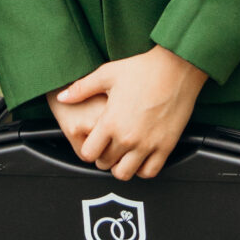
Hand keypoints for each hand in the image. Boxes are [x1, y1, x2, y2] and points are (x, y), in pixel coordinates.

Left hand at [53, 46, 206, 181]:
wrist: (177, 66)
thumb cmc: (143, 68)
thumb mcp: (107, 74)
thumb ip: (81, 89)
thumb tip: (62, 97)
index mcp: (110, 121)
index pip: (89, 153)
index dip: (89, 150)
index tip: (94, 142)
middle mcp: (127, 137)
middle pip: (105, 164)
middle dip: (103, 157)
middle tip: (108, 146)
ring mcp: (147, 144)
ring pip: (125, 173)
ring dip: (121, 166)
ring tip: (123, 153)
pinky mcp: (166, 146)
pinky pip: (149, 172)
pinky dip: (142, 169)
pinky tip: (140, 156)